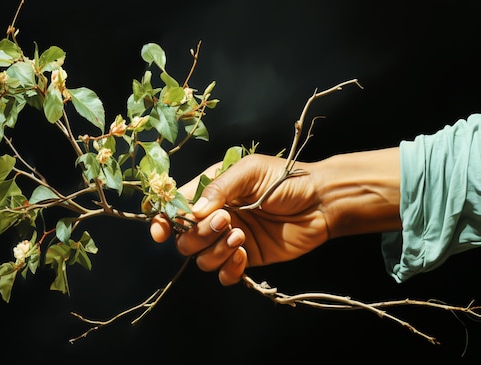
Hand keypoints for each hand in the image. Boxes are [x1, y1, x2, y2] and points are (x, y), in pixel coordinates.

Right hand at [150, 153, 328, 284]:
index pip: (176, 209)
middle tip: (227, 220)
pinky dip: (228, 269)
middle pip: (185, 239)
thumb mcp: (250, 171)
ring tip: (241, 237)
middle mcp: (216, 217)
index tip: (161, 231)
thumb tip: (193, 211)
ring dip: (215, 251)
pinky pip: (224, 274)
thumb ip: (220, 187)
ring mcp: (230, 240)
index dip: (164, 221)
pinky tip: (243, 255)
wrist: (321, 201)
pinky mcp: (246, 258)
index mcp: (211, 192)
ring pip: (202, 259)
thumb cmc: (286, 178)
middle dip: (199, 235)